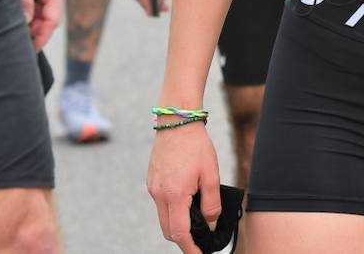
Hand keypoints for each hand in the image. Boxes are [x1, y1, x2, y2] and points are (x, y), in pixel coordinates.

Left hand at [8, 0, 63, 49]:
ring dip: (30, 23)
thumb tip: (26, 23)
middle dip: (35, 33)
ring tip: (14, 35)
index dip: (41, 37)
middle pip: (47, 19)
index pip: (52, 21)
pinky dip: (28, 12)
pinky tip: (16, 17)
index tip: (31, 51)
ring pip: (41, 12)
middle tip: (18, 47)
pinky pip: (36, 3)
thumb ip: (24, 0)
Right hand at [148, 122, 221, 253]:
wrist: (176, 121)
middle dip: (183, 239)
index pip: (179, 232)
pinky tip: (186, 201)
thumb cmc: (196, 145)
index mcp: (174, 194)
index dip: (189, 248)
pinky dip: (172, 209)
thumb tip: (212, 223)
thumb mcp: (211, 174)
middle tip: (200, 239)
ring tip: (196, 219)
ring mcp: (153, 187)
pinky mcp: (152, 180)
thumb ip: (212, 202)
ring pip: (163, 217)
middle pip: (168, 229)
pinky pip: (161, 203)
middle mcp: (159, 194)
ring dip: (177, 223)